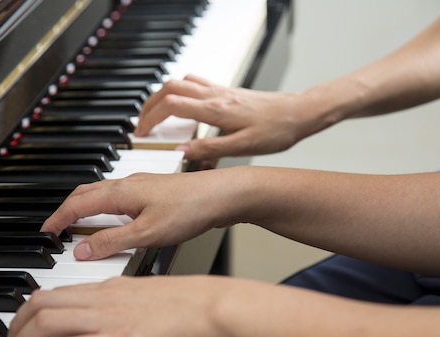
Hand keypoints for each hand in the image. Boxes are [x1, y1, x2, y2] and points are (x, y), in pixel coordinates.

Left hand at [3, 276, 223, 336]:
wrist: (213, 309)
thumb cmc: (193, 306)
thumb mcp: (152, 299)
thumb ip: (128, 307)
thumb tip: (117, 323)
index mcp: (111, 287)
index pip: (58, 290)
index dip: (33, 307)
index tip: (24, 323)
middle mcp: (103, 298)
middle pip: (41, 301)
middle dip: (16, 323)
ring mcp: (108, 318)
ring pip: (46, 320)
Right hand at [41, 169, 248, 259]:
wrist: (224, 195)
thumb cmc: (191, 209)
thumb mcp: (147, 233)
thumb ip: (112, 242)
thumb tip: (82, 249)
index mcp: (120, 192)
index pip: (76, 204)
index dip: (57, 219)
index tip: (45, 233)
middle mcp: (127, 184)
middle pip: (85, 193)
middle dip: (66, 210)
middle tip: (56, 229)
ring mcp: (140, 185)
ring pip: (101, 193)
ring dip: (84, 208)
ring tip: (78, 226)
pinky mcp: (153, 191)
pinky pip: (117, 197)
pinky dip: (104, 208)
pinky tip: (114, 221)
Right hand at [134, 74, 317, 160]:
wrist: (299, 113)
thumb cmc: (276, 131)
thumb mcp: (243, 148)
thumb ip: (209, 149)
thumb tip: (181, 151)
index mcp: (215, 110)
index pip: (171, 106)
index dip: (151, 118)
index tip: (141, 133)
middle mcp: (215, 96)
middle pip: (169, 88)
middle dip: (149, 105)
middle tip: (141, 124)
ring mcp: (220, 90)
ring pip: (180, 82)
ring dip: (162, 95)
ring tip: (155, 115)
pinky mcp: (227, 91)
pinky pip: (196, 82)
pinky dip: (180, 90)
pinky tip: (183, 105)